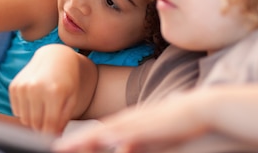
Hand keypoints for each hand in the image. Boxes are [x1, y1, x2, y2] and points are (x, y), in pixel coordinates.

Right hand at [9, 44, 86, 133]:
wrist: (55, 57)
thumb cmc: (66, 79)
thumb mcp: (71, 98)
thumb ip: (63, 119)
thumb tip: (55, 137)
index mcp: (54, 92)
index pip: (50, 125)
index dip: (52, 134)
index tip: (54, 137)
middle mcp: (36, 88)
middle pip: (36, 124)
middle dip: (43, 127)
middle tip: (50, 121)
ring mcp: (23, 86)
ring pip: (25, 120)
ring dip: (34, 120)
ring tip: (43, 108)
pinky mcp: (14, 86)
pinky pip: (16, 112)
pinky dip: (25, 111)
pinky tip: (34, 101)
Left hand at [52, 91, 209, 152]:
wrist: (202, 109)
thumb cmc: (179, 125)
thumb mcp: (154, 140)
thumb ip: (138, 145)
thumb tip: (124, 150)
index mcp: (130, 124)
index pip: (100, 133)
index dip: (81, 141)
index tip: (63, 147)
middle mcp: (130, 121)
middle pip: (98, 132)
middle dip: (76, 141)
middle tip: (56, 148)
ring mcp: (139, 123)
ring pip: (108, 132)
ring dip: (87, 140)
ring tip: (67, 147)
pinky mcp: (152, 126)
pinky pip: (130, 133)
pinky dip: (116, 137)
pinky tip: (104, 141)